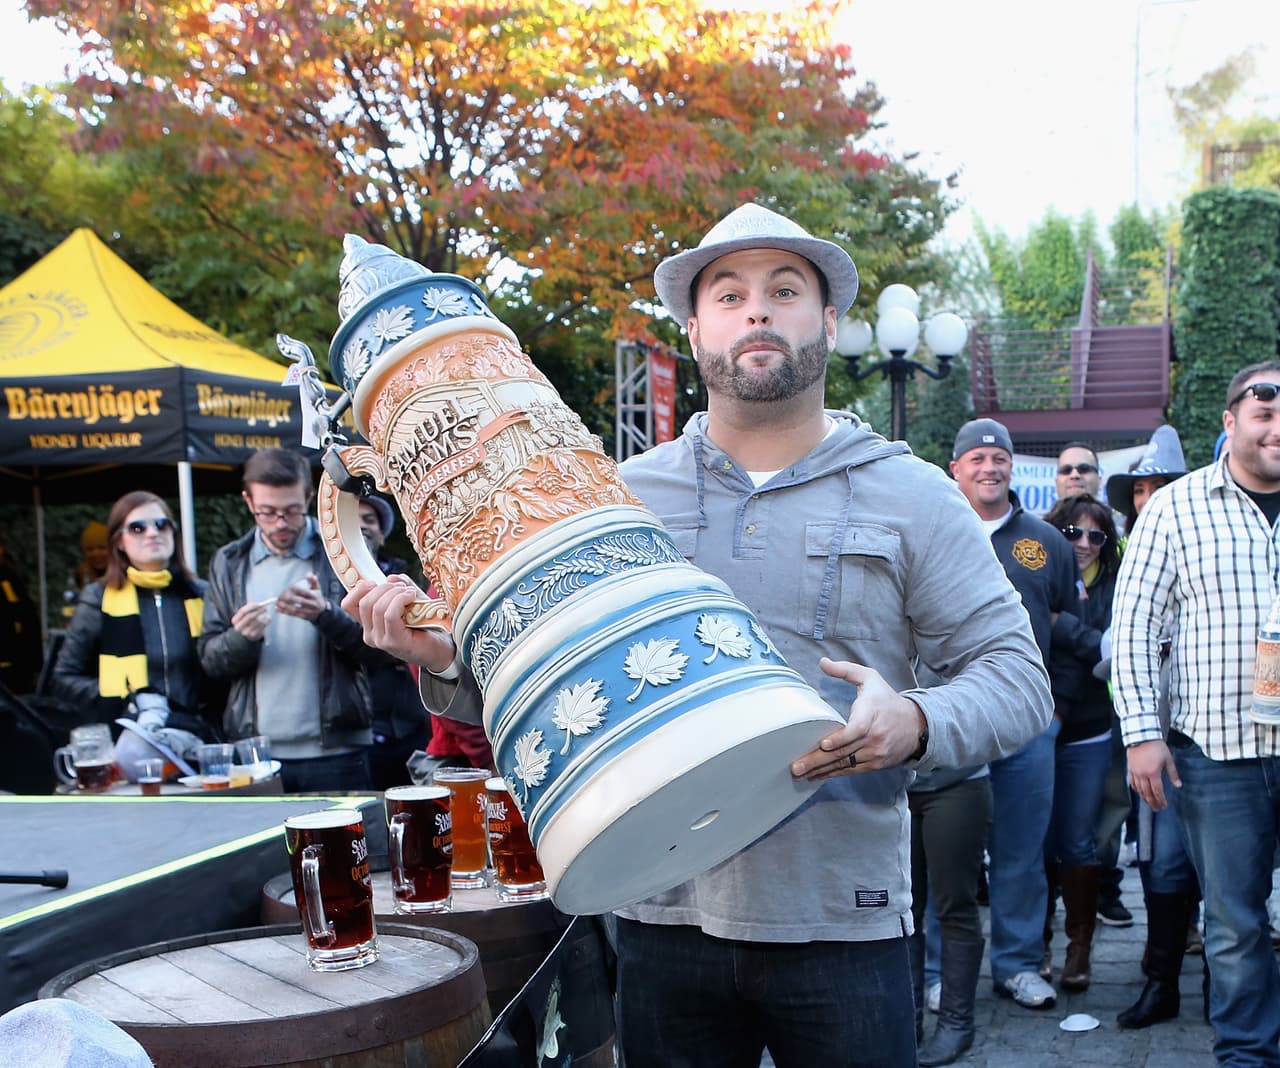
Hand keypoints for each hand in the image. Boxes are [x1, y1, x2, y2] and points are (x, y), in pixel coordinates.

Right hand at [230, 599, 271, 640]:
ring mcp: (245, 632)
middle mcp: (238, 627)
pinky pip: (261, 627)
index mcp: (235, 620)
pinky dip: (265, 622)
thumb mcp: (246, 613)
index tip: (259, 604)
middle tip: (265, 608)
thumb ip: (252, 607)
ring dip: (263, 617)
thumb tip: (261, 604)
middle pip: (249, 617)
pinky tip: (265, 621)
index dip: (252, 607)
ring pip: (257, 621)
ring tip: (265, 615)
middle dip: (258, 611)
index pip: (243, 611)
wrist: (248, 633)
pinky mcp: (253, 636)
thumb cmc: (248, 620)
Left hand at [278, 572, 323, 620]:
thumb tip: (308, 573)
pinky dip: (284, 612)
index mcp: (314, 596)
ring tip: (277, 602)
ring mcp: (308, 611)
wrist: (322, 612)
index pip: (305, 592)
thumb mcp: (317, 588)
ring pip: (295, 609)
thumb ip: (313, 580)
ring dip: (285, 606)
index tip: (289, 586)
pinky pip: (293, 614)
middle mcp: (312, 604)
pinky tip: (278, 609)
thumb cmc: (317, 598)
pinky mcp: (303, 616)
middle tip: (281, 595)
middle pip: (299, 601)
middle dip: (289, 598)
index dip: (297, 589)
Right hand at [341, 574, 456, 672]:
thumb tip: (390, 578)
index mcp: (369, 624)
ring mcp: (381, 640)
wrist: (442, 647)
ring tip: (409, 592)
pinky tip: (412, 597)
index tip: (374, 582)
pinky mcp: (394, 642)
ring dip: (395, 593)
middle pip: (365, 603)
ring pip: (377, 607)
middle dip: (384, 588)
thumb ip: (399, 587)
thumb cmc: (425, 623)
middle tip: (402, 587)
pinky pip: (390, 614)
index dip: (358, 589)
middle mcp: (370, 635)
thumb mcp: (410, 599)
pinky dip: (400, 600)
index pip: (348, 605)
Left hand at [790, 658, 926, 780]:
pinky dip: (832, 775)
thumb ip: (846, 670)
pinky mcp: (875, 764)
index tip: (823, 744)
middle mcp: (874, 736)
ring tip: (799, 774)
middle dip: (818, 760)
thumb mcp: (870, 678)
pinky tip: (815, 777)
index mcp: (871, 713)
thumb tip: (822, 662)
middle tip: (796, 766)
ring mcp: (875, 753)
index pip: (857, 729)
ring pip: (845, 764)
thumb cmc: (886, 700)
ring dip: (821, 771)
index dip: (840, 739)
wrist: (916, 725)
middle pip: (844, 751)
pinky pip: (851, 771)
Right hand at [1127, 739, 1179, 809]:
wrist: (1142, 736)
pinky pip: (1132, 782)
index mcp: (1153, 773)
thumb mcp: (1168, 759)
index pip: (1157, 791)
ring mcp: (1135, 772)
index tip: (1164, 806)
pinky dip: (1136, 789)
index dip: (1161, 800)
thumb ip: (1173, 774)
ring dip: (1144, 798)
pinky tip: (1139, 792)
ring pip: (1139, 789)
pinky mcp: (1130, 768)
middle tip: (1156, 809)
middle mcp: (1143, 774)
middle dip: (1153, 802)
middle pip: (1147, 793)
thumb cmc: (1156, 747)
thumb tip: (1178, 785)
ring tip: (1149, 803)